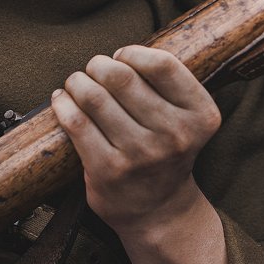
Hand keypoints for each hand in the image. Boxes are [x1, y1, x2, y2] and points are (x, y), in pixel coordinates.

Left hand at [50, 45, 220, 232]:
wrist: (159, 210)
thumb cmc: (166, 151)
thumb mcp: (186, 118)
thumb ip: (165, 85)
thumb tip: (119, 55)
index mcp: (200, 115)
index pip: (163, 65)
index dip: (133, 53)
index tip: (122, 57)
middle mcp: (174, 135)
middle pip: (122, 77)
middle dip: (99, 65)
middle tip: (95, 69)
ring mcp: (141, 154)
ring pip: (95, 97)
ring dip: (78, 82)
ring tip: (76, 83)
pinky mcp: (109, 170)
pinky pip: (77, 123)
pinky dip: (63, 104)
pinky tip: (62, 100)